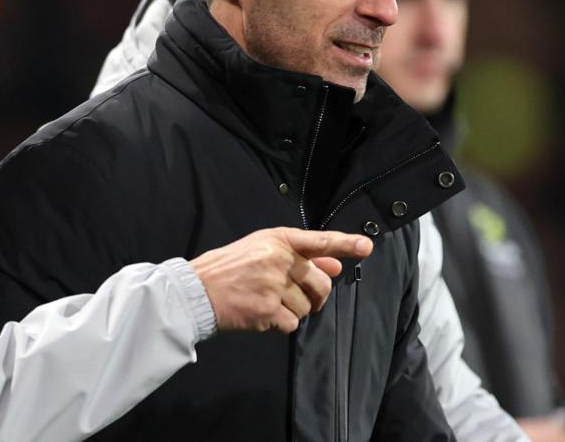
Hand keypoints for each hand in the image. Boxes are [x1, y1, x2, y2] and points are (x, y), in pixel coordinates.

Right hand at [189, 227, 372, 332]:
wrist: (197, 291)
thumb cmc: (228, 269)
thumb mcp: (261, 251)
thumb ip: (299, 257)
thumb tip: (335, 266)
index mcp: (277, 240)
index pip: (318, 240)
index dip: (345, 243)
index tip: (366, 246)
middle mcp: (278, 259)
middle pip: (320, 283)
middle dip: (316, 295)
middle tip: (299, 297)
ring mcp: (273, 285)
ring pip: (306, 307)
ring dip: (292, 311)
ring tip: (267, 303)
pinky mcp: (267, 310)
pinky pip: (292, 324)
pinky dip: (280, 324)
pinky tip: (262, 315)